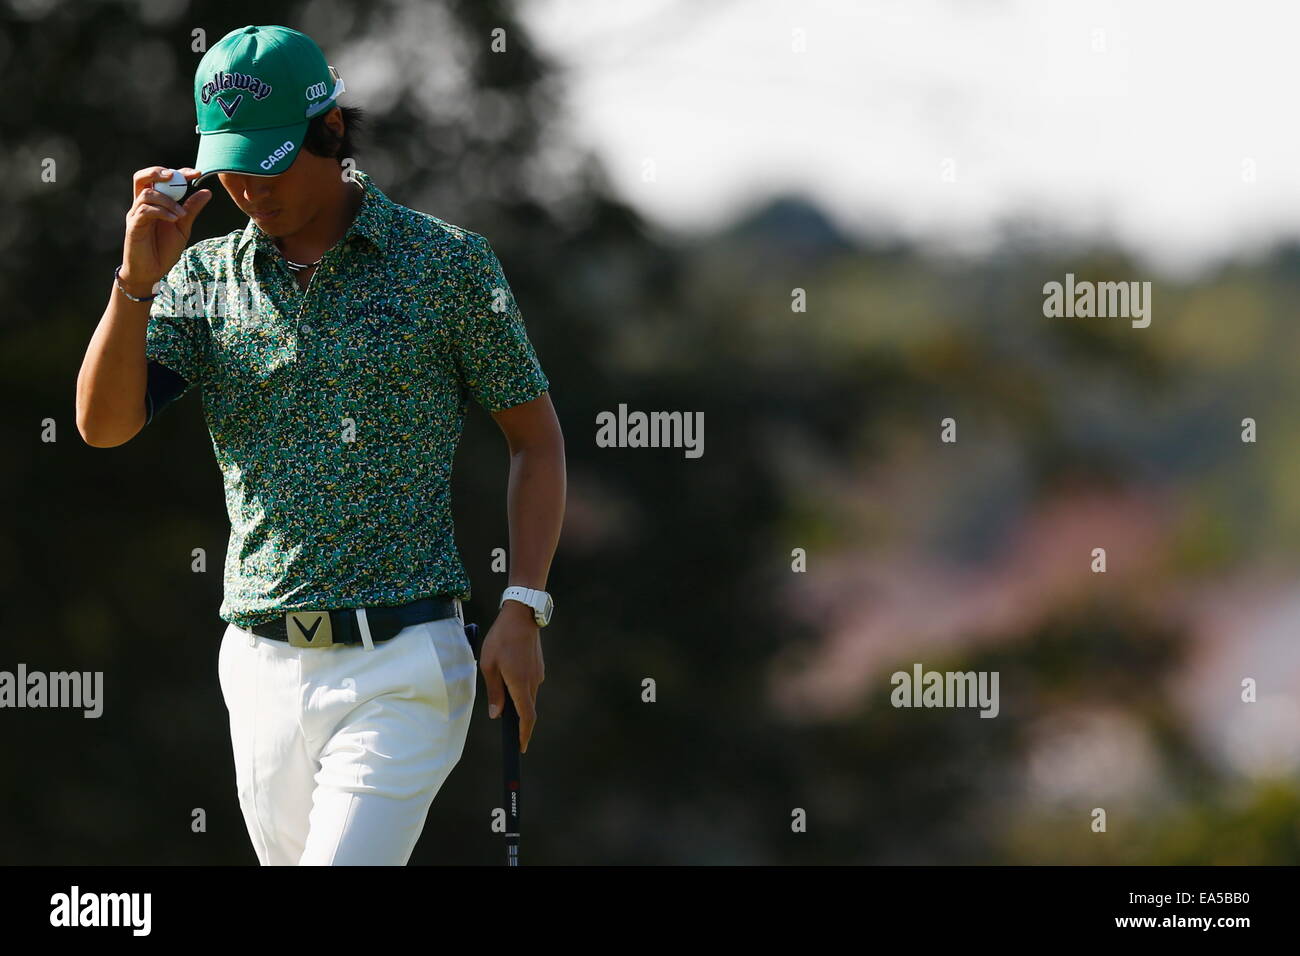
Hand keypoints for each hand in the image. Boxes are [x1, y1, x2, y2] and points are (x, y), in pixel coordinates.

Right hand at [120, 166, 212, 294]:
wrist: (151, 273)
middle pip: (142, 177)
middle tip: (176, 176)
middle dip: (158, 172)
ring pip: (146, 193)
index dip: (177, 172)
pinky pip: (145, 210)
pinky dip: (161, 211)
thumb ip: (191, 209)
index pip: (160, 179)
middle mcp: (142, 205)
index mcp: (154, 203)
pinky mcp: (133, 226)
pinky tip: (174, 219)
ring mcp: (136, 214)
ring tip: (181, 215)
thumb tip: (206, 191)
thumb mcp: (183, 227)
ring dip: (167, 200)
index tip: (196, 173)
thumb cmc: (163, 250)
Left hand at [479, 600, 544, 752]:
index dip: (524, 734)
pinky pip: (530, 684)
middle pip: (528, 709)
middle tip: (510, 734)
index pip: (527, 716)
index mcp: (520, 683)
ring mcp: (538, 674)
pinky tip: (509, 681)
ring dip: (519, 703)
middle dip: (520, 723)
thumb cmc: (501, 639)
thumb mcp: (489, 665)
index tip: (521, 747)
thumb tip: (497, 714)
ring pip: (528, 696)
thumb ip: (494, 692)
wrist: (522, 615)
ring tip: (503, 701)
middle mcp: (533, 682)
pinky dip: (521, 690)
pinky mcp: (538, 666)